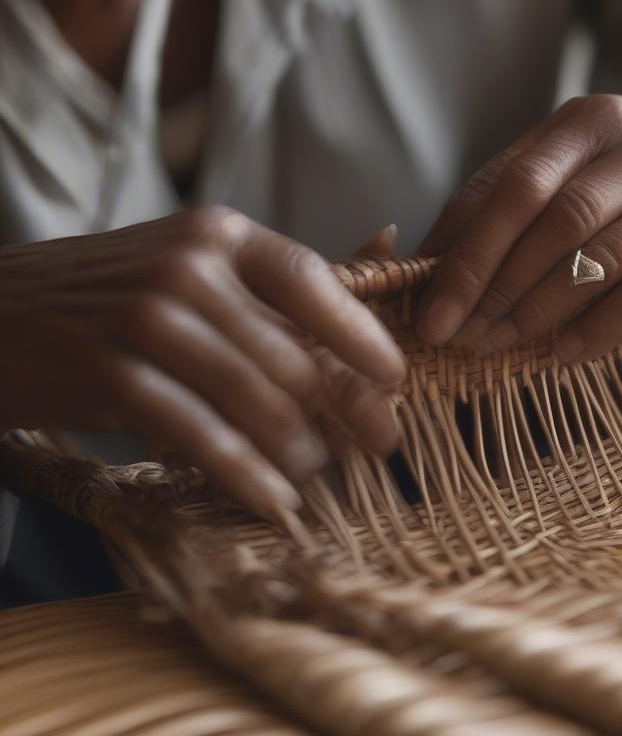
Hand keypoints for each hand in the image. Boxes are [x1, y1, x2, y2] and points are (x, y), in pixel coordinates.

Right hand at [0, 208, 406, 518]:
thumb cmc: (112, 297)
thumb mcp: (195, 264)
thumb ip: (283, 274)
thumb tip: (388, 241)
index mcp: (219, 234)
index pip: (313, 280)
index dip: (363, 335)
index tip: (397, 380)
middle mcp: (188, 267)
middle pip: (294, 353)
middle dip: (346, 410)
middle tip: (374, 445)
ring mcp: (148, 319)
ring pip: (256, 400)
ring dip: (299, 450)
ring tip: (315, 474)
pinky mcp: (111, 374)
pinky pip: (201, 435)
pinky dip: (245, 474)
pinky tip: (275, 500)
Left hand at [417, 95, 621, 359]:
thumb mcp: (576, 186)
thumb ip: (510, 211)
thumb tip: (426, 265)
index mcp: (584, 123)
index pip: (506, 186)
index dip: (461, 251)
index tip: (425, 308)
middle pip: (546, 217)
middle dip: (490, 282)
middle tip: (454, 336)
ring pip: (592, 255)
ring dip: (536, 311)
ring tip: (498, 349)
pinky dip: (597, 329)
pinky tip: (562, 357)